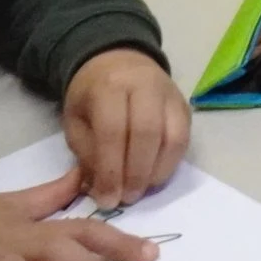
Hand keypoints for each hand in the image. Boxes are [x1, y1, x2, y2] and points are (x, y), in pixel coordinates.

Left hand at [62, 48, 190, 208]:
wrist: (117, 61)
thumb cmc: (91, 97)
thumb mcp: (75, 121)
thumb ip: (87, 154)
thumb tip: (102, 188)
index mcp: (110, 86)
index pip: (113, 131)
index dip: (111, 170)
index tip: (106, 199)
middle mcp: (145, 85)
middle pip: (147, 133)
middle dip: (136, 173)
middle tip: (126, 198)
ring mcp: (170, 94)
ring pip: (173, 137)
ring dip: (157, 171)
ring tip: (141, 190)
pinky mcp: (184, 105)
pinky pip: (184, 138)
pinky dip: (171, 163)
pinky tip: (154, 176)